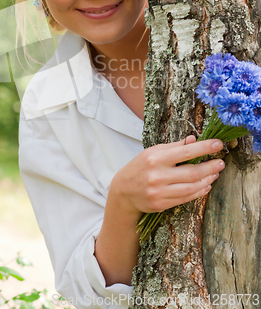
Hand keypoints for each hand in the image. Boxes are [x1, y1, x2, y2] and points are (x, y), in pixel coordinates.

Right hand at [110, 135, 224, 217]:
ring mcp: (159, 192)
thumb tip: (194, 140)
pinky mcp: (161, 204)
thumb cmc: (139, 167)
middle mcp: (158, 176)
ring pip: (192, 187)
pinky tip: (206, 185)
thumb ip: (174, 146)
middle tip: (221, 162)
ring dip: (207, 180)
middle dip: (210, 167)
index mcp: (155, 158)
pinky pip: (186, 198)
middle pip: (192, 172)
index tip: (218, 144)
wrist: (123, 191)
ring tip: (215, 173)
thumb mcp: (152, 152)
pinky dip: (199, 191)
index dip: (204, 148)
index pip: (186, 152)